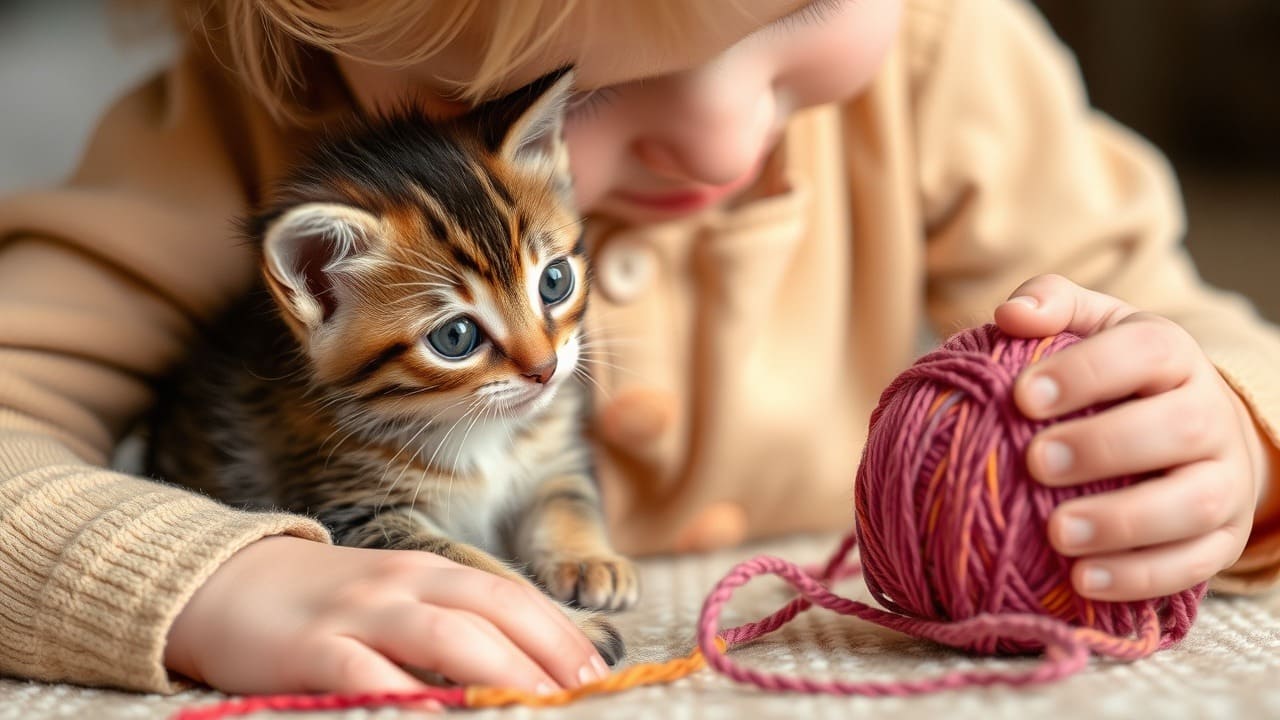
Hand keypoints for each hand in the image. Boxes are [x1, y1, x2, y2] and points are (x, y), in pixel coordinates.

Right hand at [164, 536, 610, 697]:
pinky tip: (433, 716)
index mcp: (430, 570)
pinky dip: (406, 697)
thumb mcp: (395, 601)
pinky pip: (366, 675)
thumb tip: (517, 670)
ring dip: (501, 675)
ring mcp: (358, 612)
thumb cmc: (327, 606)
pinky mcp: (311, 648)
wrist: (225, 583)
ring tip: (537, 708)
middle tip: (585, 698)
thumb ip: (449, 626)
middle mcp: (404, 582)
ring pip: (446, 637)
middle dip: (547, 656)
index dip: (560, 634)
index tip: (599, 674)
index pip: (512, 597)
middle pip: (493, 612)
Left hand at [994, 274, 1266, 601]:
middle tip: (1036, 461)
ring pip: (1192, 504)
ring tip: (1057, 533)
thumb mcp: (1091, 328)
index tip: (1021, 395)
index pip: (1144, 353)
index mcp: (1172, 355)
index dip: (1085, 372)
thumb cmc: (1117, 376)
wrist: (1194, 430)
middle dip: (1103, 447)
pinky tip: (1082, 580)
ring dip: (1123, 522)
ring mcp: (1222, 481)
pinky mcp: (1221, 539)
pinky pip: (1192, 565)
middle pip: (1176, 429)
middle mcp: (1208, 415)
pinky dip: (1139, 576)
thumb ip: (1052, 305)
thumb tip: (1010, 314)